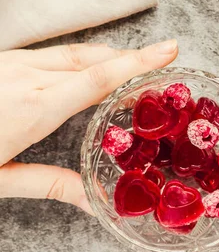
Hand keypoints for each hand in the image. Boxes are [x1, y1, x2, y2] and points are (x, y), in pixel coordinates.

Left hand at [0, 39, 177, 213]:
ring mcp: (16, 61)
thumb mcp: (1, 178)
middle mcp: (28, 76)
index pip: (99, 79)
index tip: (169, 49)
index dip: (139, 62)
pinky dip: (83, 57)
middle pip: (95, 60)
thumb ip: (48, 184)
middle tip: (164, 60)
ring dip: (109, 56)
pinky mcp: (7, 56)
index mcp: (34, 108)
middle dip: (133, 59)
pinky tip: (91, 64)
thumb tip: (92, 201)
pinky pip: (56, 52)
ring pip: (77, 52)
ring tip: (135, 64)